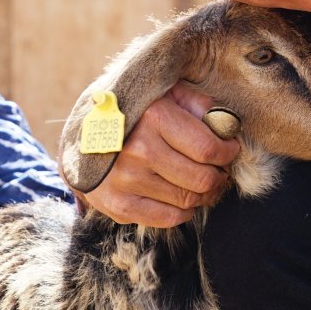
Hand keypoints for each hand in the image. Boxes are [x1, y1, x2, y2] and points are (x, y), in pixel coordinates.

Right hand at [80, 84, 240, 227]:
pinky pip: (168, 218)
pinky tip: (179, 195)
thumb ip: (199, 104)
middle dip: (219, 176)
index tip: (229, 149)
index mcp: (153, 117)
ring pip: (188, 200)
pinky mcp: (117, 204)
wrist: (81, 134)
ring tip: (200, 181)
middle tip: (218, 169)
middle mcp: (137, 149)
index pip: (209, 149)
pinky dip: (183, 210)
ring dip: (203, 194)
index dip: (228, 152)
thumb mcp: (165, 92)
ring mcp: (125, 180)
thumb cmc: (134, 110)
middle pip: (202, 179)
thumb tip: (227, 127)